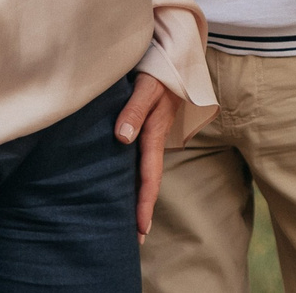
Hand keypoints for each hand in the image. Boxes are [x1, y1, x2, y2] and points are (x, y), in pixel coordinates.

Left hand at [115, 74, 178, 237]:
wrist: (174, 53)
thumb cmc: (159, 69)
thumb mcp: (147, 86)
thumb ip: (135, 110)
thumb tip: (122, 138)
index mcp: (155, 134)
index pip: (149, 177)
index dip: (145, 204)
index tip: (141, 230)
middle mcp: (153, 139)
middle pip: (148, 181)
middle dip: (142, 210)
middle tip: (135, 240)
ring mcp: (150, 134)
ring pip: (143, 170)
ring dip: (137, 194)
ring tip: (126, 220)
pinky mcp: (144, 126)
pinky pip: (138, 157)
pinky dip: (132, 175)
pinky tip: (121, 182)